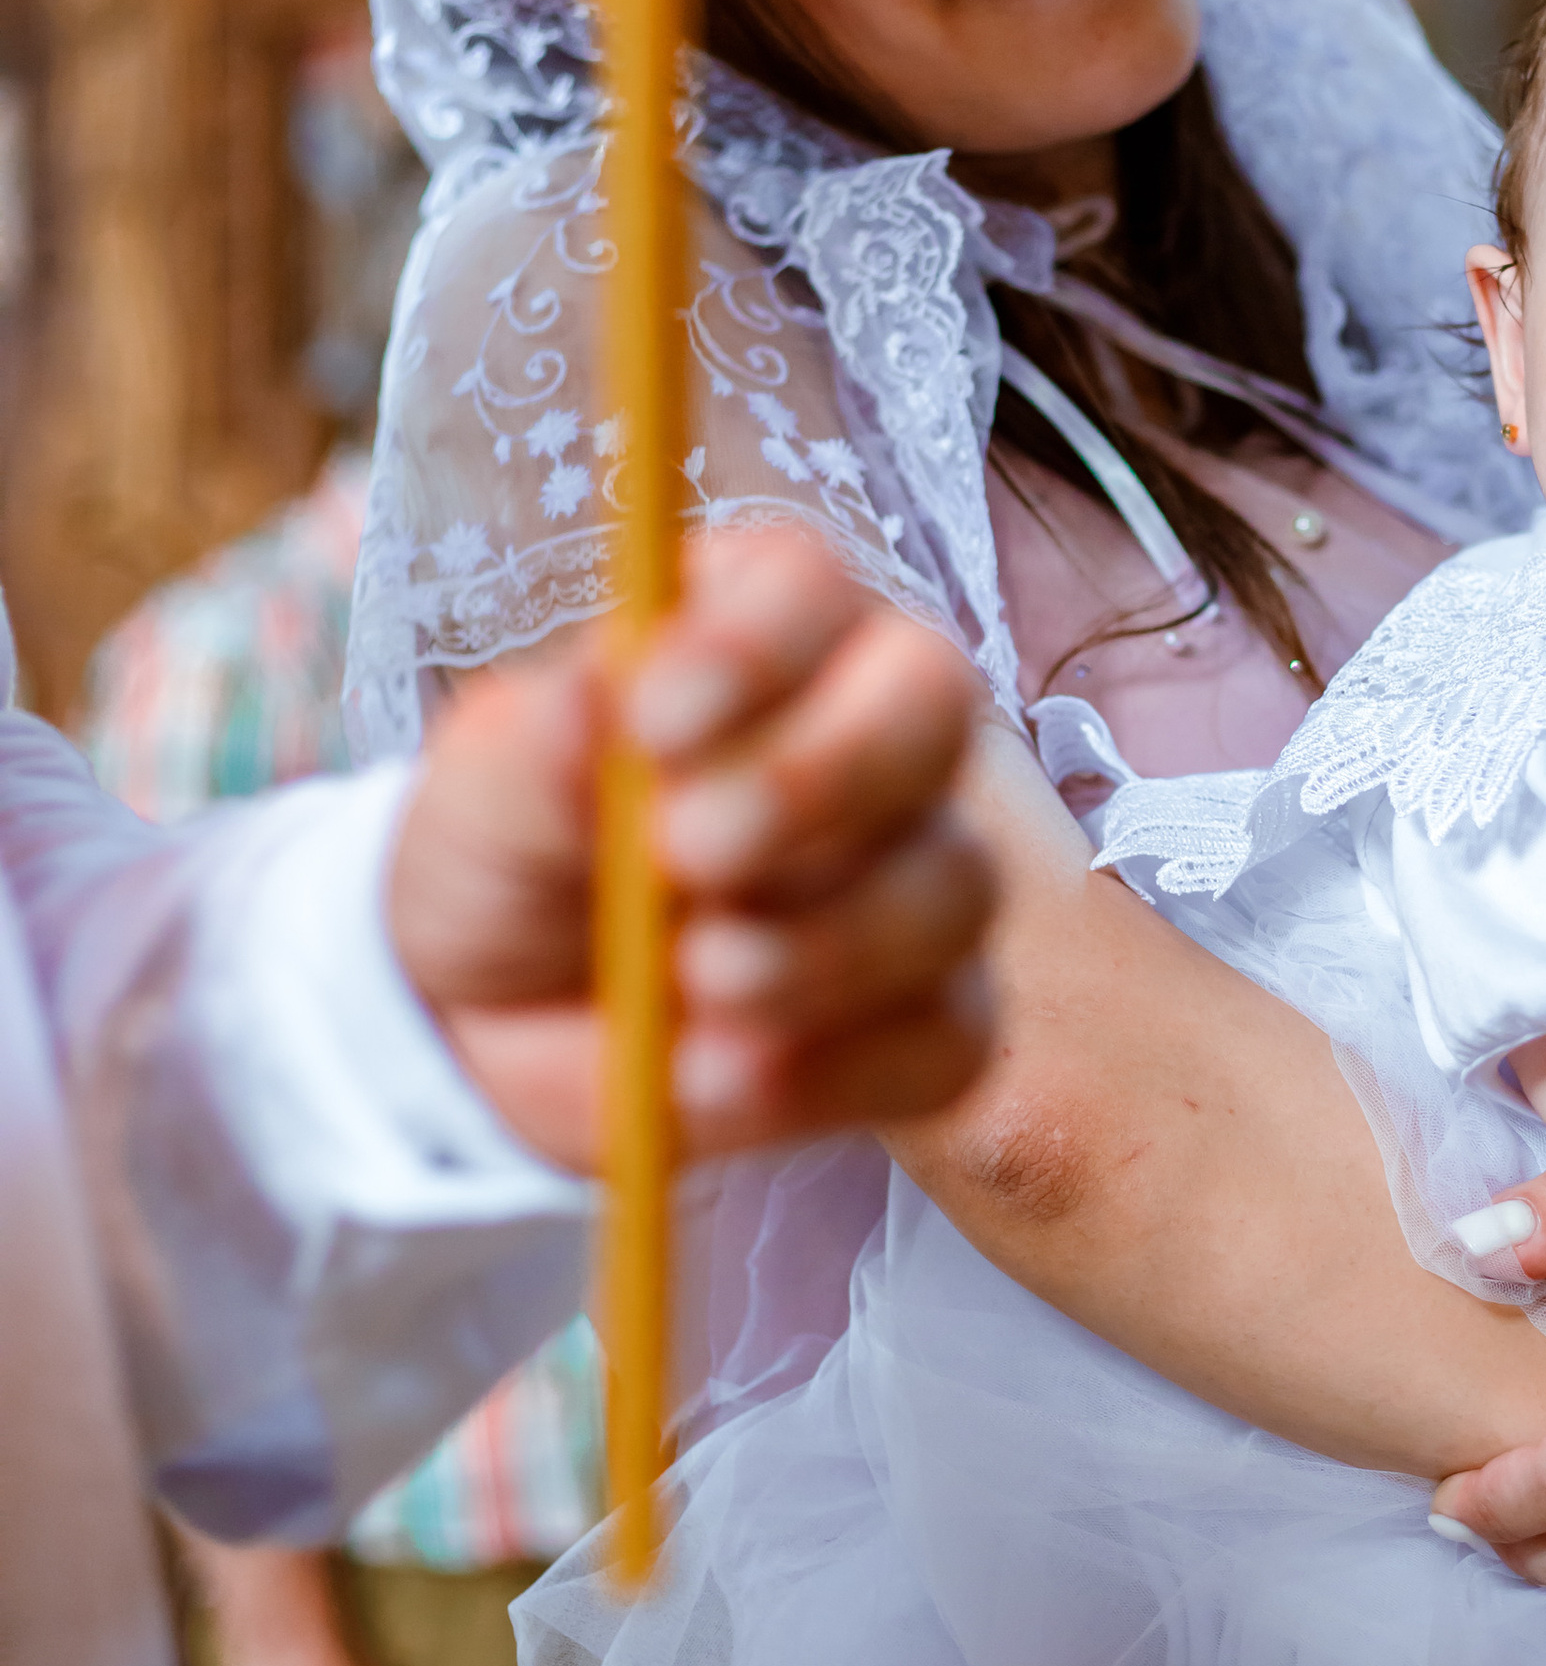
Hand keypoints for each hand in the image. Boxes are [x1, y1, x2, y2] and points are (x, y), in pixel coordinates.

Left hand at [390, 530, 995, 1169]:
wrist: (493, 1027)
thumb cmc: (504, 862)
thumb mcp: (478, 804)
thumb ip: (533, 755)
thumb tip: (590, 697)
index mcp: (754, 632)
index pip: (806, 584)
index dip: (754, 643)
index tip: (654, 725)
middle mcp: (866, 731)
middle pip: (927, 701)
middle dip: (816, 780)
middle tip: (689, 854)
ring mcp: (917, 876)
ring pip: (947, 884)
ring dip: (819, 948)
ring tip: (695, 988)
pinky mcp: (931, 1018)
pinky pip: (940, 1040)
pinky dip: (827, 1073)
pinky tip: (717, 1080)